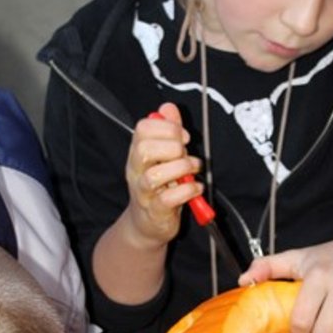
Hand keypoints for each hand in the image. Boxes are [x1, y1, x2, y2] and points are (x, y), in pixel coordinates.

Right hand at [124, 102, 203, 243]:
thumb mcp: (164, 157)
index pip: (143, 129)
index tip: (183, 136)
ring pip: (155, 175)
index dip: (166, 127)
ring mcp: (144, 192)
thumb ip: (168, 131)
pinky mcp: (155, 211)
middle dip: (172, 146)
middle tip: (186, 153)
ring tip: (193, 170)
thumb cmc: (159, 188)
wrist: (147, 225)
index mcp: (138, 153)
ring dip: (181, 169)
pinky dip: (187, 191)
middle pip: (145, 149)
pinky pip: (168, 199)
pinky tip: (195, 188)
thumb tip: (168, 107)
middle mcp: (137, 171)